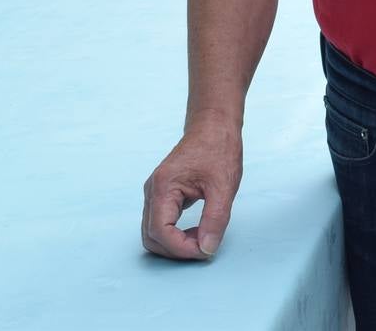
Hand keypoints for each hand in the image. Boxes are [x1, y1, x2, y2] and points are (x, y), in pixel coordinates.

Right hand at [141, 118, 242, 260]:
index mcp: (163, 188)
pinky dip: (175, 234)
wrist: (214, 125)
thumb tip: (207, 249)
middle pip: (151, 237)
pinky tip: (198, 230)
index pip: (160, 233)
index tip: (205, 250)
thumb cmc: (218, 148)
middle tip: (204, 247)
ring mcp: (155, 193)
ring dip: (175, 244)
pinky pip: (161, 224)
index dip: (181, 248)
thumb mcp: (224, 186)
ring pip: (154, 233)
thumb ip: (215, 220)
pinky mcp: (162, 195)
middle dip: (176, 250)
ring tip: (203, 237)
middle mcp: (152, 192)